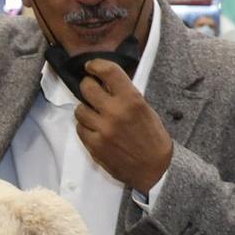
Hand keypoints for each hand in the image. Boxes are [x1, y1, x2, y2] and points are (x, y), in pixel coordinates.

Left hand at [73, 60, 173, 194]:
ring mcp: (102, 129)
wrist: (154, 169)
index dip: (95, 65)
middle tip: (93, 90)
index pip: (108, 71)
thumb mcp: (146, 109)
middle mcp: (114, 112)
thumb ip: (126, 95)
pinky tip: (96, 129)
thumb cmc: (153, 138)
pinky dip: (85, 127)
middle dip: (88, 86)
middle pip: (87, 87)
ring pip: (79, 109)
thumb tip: (106, 82)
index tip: (91, 66)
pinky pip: (80, 128)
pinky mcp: (94, 145)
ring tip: (97, 115)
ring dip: (86, 110)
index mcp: (132, 99)